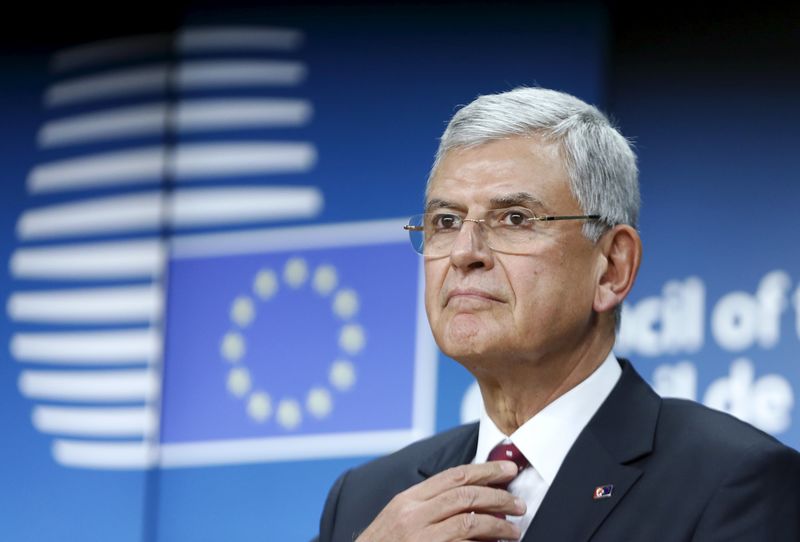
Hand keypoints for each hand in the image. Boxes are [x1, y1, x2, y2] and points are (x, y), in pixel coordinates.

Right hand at [355, 460, 525, 540]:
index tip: (507, 469)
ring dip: (498, 524)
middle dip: (498, 496)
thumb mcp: (399, 520)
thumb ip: (428, 505)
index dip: (485, 470)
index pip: (453, 476)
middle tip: (519, 503)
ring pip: (470, 520)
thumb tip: (469, 497)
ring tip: (514, 530)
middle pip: (466, 495)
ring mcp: (420, 537)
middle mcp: (412, 515)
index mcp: (407, 500)